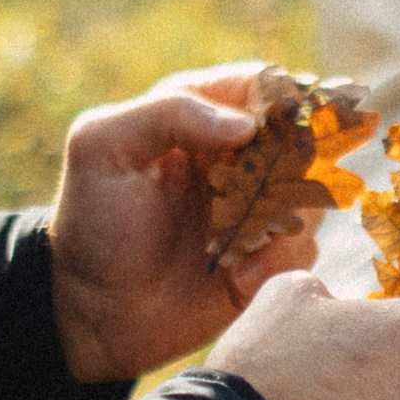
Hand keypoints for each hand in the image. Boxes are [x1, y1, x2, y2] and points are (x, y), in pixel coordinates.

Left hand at [49, 63, 323, 382]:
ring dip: (285, 221)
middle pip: (301, 138)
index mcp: (196, 117)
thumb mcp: (102, 149)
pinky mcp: (263, 256)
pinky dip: (277, 264)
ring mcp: (253, 208)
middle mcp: (234, 157)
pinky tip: (237, 281)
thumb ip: (167, 115)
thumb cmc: (91, 223)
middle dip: (297, 167)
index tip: (282, 132)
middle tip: (270, 197)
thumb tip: (244, 124)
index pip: (260, 85)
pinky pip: (300, 249)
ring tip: (243, 249)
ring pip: (309, 195)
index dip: (283, 100)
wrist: (92, 314)